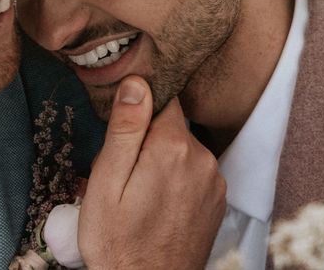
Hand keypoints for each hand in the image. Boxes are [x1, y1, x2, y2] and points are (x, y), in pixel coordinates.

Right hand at [78, 76, 225, 269]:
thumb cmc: (118, 241)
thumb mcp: (106, 181)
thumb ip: (125, 128)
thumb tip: (138, 82)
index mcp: (172, 147)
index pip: (161, 98)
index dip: (138, 109)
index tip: (123, 130)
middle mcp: (202, 159)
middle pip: (170, 125)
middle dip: (145, 139)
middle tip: (123, 172)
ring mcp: (214, 182)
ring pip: (181, 148)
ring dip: (160, 159)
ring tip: (138, 192)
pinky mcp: (217, 200)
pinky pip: (193, 171)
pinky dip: (175, 178)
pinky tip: (156, 203)